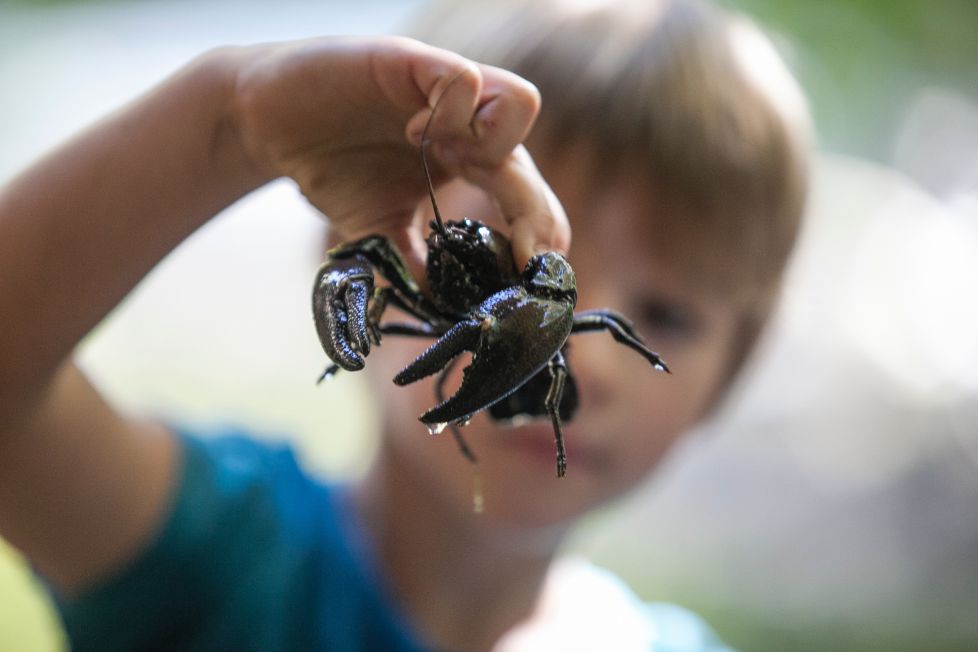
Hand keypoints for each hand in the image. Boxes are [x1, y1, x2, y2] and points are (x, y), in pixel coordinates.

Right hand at [226, 36, 569, 269]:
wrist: (269, 126)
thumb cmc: (332, 169)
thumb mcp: (381, 230)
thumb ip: (416, 262)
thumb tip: (445, 312)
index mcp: (469, 163)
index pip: (526, 196)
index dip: (538, 234)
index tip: (529, 276)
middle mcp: (468, 126)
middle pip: (529, 162)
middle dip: (534, 213)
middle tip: (520, 255)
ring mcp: (445, 92)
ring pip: (520, 104)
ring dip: (496, 150)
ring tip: (454, 170)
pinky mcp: (414, 62)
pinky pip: (463, 79)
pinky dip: (450, 112)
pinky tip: (415, 136)